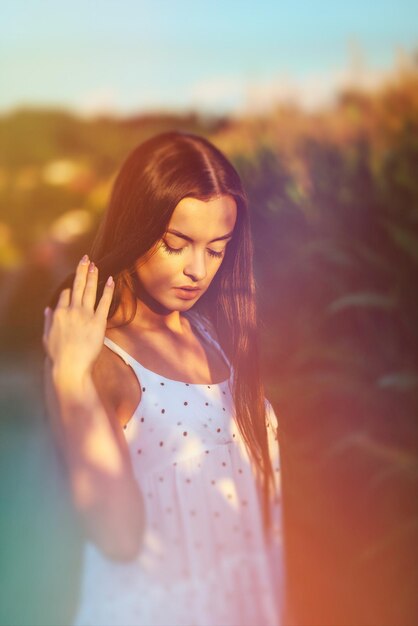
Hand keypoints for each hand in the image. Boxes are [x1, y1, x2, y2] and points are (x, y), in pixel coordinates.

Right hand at [43, 254, 114, 380]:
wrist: (70, 367)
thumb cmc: (58, 355)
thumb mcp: (47, 337)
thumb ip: (47, 321)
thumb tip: (48, 309)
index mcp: (59, 313)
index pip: (64, 294)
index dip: (69, 290)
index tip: (73, 288)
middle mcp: (71, 310)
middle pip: (76, 286)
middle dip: (81, 270)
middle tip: (85, 258)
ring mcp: (85, 315)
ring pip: (89, 290)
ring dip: (92, 276)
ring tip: (95, 264)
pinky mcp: (98, 322)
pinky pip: (104, 303)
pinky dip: (108, 290)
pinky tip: (111, 280)